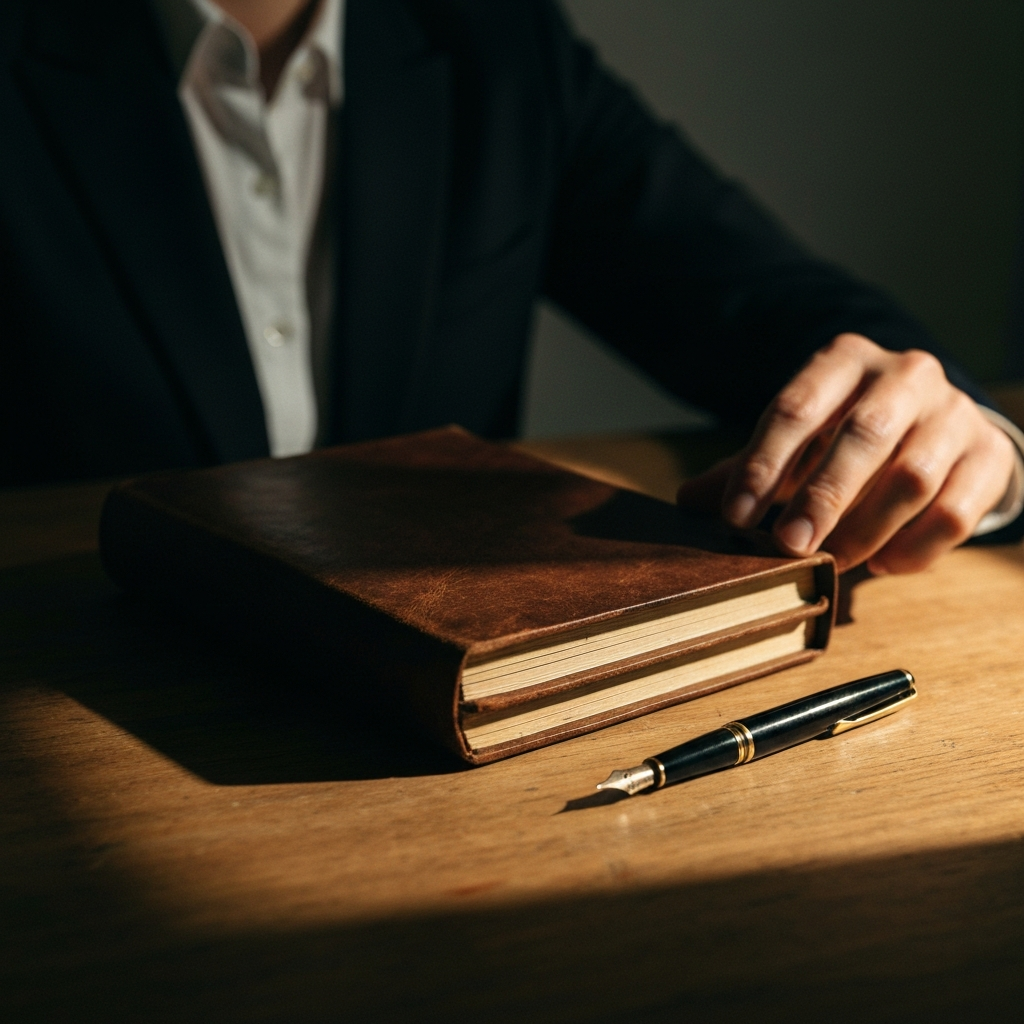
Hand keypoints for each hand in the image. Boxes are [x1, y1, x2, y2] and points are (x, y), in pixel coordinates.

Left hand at [676, 333, 1015, 573]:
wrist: (939, 427)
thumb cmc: (847, 436)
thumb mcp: (798, 441)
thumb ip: (749, 468)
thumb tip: (687, 502)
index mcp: (844, 361)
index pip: (796, 408)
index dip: (762, 465)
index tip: (734, 516)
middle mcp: (905, 375)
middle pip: (862, 436)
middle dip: (820, 497)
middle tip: (787, 546)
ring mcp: (953, 413)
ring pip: (912, 476)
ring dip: (865, 529)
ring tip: (831, 563)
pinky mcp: (989, 456)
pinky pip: (955, 512)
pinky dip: (915, 548)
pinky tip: (883, 566)